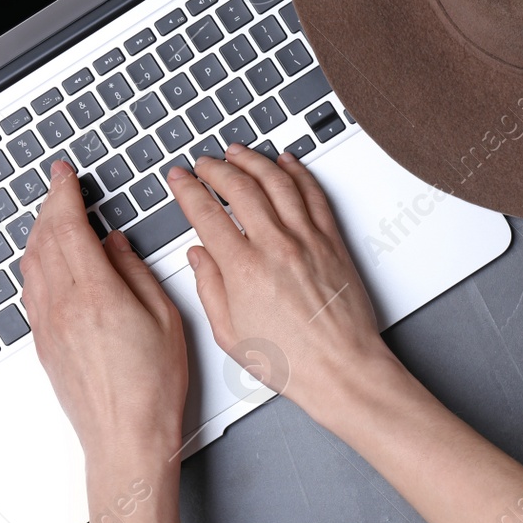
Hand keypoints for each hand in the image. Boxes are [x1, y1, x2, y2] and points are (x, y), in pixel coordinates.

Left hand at [21, 161, 188, 461]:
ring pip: (31, 264)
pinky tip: (48, 260)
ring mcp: (47, 326)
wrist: (125, 438)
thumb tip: (114, 245)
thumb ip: (135, 272)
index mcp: (95, 294)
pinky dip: (37, 262)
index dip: (65, 194)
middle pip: (43, 240)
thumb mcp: (164, 317)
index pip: (69, 227)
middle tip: (59, 185)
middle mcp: (62, 307)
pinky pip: (31, 289)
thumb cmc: (152, 388)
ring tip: (53, 216)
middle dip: (50, 205)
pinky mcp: (44, 344)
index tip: (66, 174)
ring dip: (39, 231)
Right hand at [167, 145, 397, 423]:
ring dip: (253, 160)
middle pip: (240, 187)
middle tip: (204, 162)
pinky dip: (298, 172)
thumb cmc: (292, 362)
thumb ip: (209, 289)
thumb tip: (198, 257)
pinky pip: (313, 194)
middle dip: (216, 167)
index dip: (188, 189)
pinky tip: (287, 162)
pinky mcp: (332, 242)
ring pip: (277, 181)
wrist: (342, 370)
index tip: (179, 178)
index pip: (206, 213)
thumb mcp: (230, 335)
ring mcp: (307, 240)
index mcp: (243, 270)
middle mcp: (275, 247)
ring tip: (238, 152)